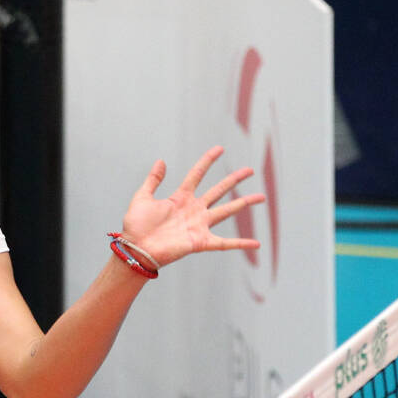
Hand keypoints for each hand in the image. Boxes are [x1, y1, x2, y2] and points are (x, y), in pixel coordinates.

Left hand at [121, 145, 263, 267]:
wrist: (136, 248)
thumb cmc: (136, 225)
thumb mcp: (142, 197)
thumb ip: (153, 180)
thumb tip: (161, 161)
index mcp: (180, 198)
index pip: (197, 174)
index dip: (208, 161)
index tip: (219, 148)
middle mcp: (194, 210)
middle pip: (218, 190)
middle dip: (234, 180)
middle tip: (250, 169)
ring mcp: (199, 225)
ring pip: (227, 211)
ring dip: (244, 203)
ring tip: (261, 197)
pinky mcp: (201, 242)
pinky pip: (225, 243)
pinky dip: (241, 244)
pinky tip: (257, 243)